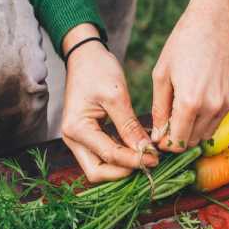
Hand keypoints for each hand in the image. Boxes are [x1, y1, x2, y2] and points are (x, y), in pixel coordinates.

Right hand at [61, 24, 157, 182]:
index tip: (155, 158)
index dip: (134, 160)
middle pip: (97, 172)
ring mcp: (77, 139)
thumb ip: (129, 126)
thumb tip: (145, 150)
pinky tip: (137, 149)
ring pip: (99, 167)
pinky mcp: (86, 136)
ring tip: (146, 157)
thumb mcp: (116, 96)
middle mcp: (72, 139)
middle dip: (123, 171)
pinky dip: (119, 156)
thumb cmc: (98, 70)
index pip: (109, 155)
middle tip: (149, 163)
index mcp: (76, 128)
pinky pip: (102, 155)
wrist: (85, 56)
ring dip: (122, 166)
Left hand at [151, 0, 228, 151]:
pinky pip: (217, 121)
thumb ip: (159, 109)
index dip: (164, 144)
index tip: (157, 136)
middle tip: (166, 124)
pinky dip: (205, 120)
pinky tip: (195, 102)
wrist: (216, 22)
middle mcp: (212, 107)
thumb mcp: (161, 75)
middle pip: (192, 141)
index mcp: (190, 102)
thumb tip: (157, 136)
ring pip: (206, 134)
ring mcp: (227, 104)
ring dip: (192, 131)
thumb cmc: (183, 44)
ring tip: (179, 113)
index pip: (177, 142)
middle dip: (177, 139)